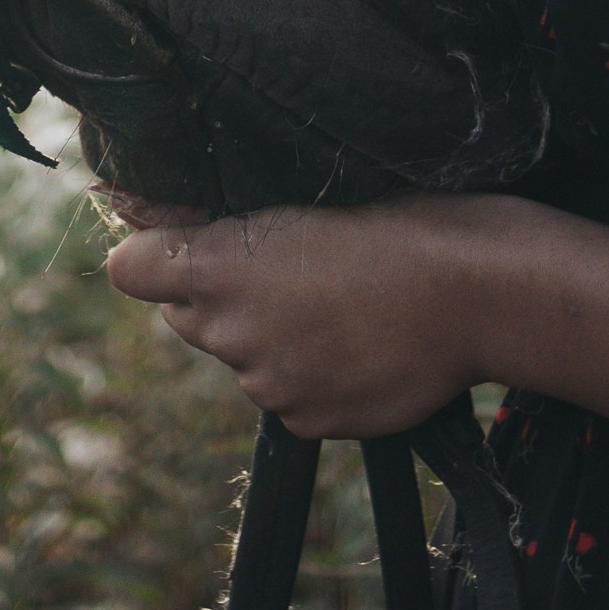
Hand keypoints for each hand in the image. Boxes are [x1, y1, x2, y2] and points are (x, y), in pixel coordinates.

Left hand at [105, 193, 505, 438]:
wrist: (477, 291)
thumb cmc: (398, 218)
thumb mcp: (306, 189)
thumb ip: (223, 214)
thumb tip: (152, 205)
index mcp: (220, 263)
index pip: (131, 269)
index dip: (155, 251)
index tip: (185, 238)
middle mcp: (230, 331)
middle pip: (184, 314)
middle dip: (215, 292)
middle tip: (282, 263)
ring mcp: (268, 383)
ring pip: (241, 355)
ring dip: (268, 333)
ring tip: (338, 299)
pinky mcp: (307, 420)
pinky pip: (287, 395)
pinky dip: (310, 373)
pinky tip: (358, 339)